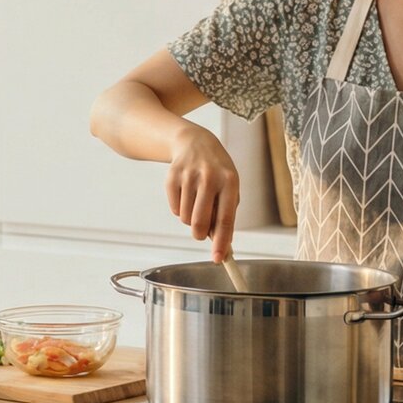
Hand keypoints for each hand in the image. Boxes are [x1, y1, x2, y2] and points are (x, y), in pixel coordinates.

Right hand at [167, 124, 238, 260]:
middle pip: (200, 222)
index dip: (222, 242)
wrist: (194, 142)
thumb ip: (226, 212)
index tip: (219, 259)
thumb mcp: (229, 185)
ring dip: (191, 219)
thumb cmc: (217, 171)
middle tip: (201, 234)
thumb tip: (220, 243)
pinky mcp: (172, 177)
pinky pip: (174, 209)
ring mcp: (189, 176)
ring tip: (197, 203)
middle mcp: (209, 178)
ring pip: (186, 218)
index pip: (226, 218)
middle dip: (200, 235)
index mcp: (229, 181)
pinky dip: (180, 209)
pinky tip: (186, 194)